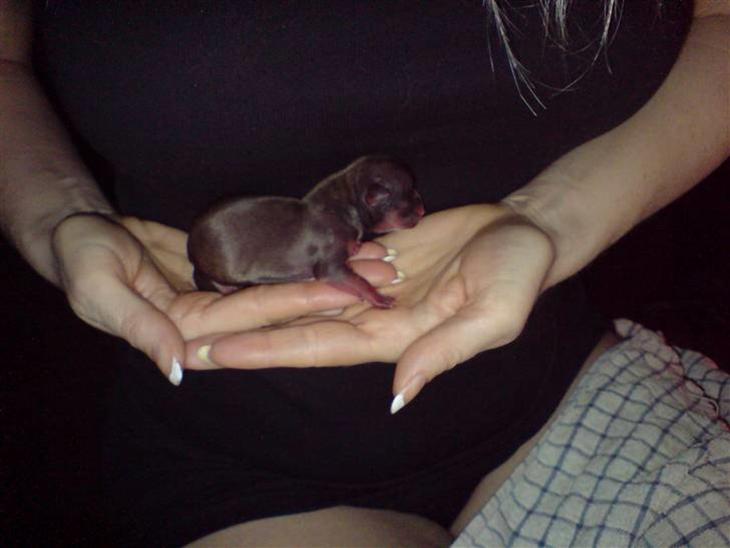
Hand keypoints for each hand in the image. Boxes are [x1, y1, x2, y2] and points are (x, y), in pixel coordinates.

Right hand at [51, 213, 396, 383]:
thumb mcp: (99, 291)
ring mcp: (221, 296)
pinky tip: (334, 245)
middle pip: (283, 305)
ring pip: (283, 284)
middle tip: (383, 274)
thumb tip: (179, 370)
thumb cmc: (79, 261)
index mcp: (189, 331)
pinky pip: (268, 265)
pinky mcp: (223, 273)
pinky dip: (300, 256)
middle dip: (332, 290)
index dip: (302, 302)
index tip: (347, 291)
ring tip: (375, 259)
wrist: (77, 233)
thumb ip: (140, 329)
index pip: (257, 317)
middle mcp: (216, 320)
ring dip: (327, 273)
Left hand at [187, 204, 554, 410]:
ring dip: (255, 300)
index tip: (219, 355)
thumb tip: (398, 395)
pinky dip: (287, 267)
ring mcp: (370, 283)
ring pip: (302, 294)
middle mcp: (373, 315)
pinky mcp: (374, 253)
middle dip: (243, 331)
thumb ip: (444, 352)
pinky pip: (322, 261)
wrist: (525, 230)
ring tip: (205, 304)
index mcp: (395, 336)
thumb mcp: (492, 315)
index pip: (320, 346)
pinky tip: (252, 268)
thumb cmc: (518, 274)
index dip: (270, 350)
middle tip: (185, 335)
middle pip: (297, 324)